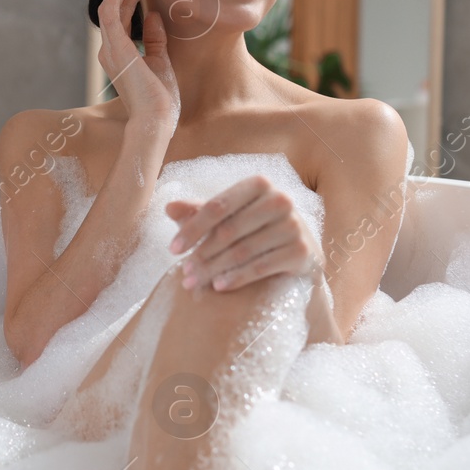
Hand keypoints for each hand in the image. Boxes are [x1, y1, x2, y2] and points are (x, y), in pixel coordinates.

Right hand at [95, 0, 178, 137]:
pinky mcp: (117, 50)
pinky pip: (111, 17)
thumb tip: (155, 16)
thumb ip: (155, 40)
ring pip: (113, 7)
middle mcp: (111, 50)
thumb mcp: (160, 62)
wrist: (157, 120)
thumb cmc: (159, 99)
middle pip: (118, 8)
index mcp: (120, 53)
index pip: (124, 15)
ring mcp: (111, 50)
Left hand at [164, 175, 321, 290]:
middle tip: (184, 273)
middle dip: (201, 254)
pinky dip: (236, 278)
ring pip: (243, 250)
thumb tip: (168, 208)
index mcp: (258, 184)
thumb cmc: (255, 228)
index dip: (192, 229)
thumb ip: (199, 212)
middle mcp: (280, 200)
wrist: (298, 252)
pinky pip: (261, 267)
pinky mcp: (302, 251)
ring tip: (194, 282)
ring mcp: (294, 225)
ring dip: (214, 269)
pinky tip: (219, 286)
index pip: (217, 206)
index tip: (173, 250)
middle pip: (228, 231)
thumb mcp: (228, 217)